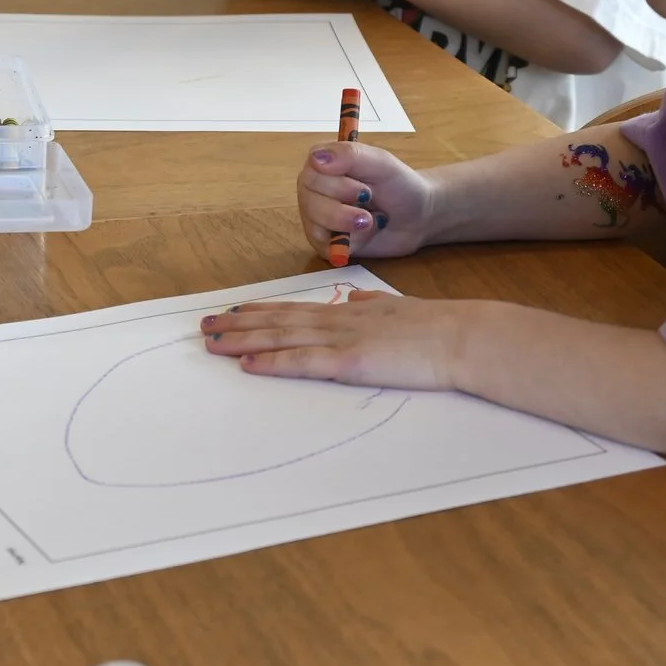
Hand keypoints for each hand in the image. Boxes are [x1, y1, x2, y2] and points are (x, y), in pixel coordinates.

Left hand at [200, 290, 487, 390]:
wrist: (462, 336)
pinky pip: (302, 362)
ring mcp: (341, 340)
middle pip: (277, 321)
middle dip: (238, 324)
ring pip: (281, 338)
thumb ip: (372, 307)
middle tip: (204, 326)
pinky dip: (271, 362)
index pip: (294, 310)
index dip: (260, 311)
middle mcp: (337, 321)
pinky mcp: (349, 362)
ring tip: (212, 342)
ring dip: (242, 340)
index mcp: (349, 313)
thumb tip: (355, 301)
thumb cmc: (436, 328)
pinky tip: (247, 364)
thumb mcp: (397, 311)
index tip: (234, 312)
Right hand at [297, 141, 434, 261]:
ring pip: (315, 226)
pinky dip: (352, 242)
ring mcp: (317, 218)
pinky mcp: (326, 243)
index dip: (335, 185)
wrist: (418, 217)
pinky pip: (326, 247)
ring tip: (372, 220)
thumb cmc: (399, 184)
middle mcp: (313, 191)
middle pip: (309, 202)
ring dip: (348, 225)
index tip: (363, 187)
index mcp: (321, 166)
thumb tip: (316, 158)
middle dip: (343, 208)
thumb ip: (350, 155)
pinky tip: (367, 233)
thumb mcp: (381, 163)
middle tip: (369, 202)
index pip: (310, 174)